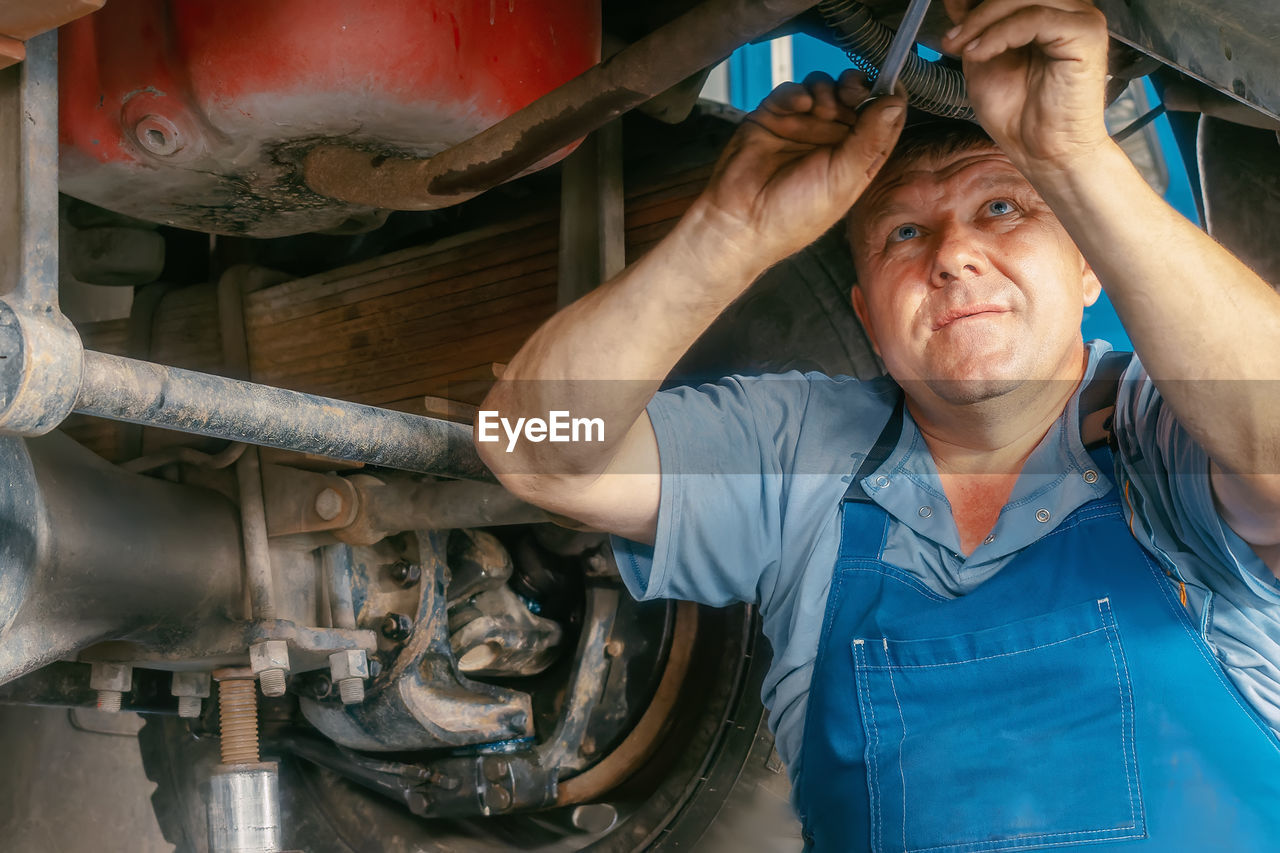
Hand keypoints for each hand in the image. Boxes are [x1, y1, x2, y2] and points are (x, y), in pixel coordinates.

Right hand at [689, 70, 905, 276]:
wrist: (741, 221)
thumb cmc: (792, 216)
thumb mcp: (843, 180)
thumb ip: (870, 139)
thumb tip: (895, 103)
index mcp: (857, 159)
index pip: (884, 119)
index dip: (888, 99)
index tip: (888, 86)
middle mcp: (832, 141)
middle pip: (856, 96)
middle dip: (856, 88)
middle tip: (849, 94)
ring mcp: (804, 127)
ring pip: (825, 88)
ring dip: (826, 91)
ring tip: (818, 111)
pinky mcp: (774, 117)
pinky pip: (792, 91)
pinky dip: (797, 92)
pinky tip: (799, 106)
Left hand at [941, 0, 1110, 170]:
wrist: (1042, 152)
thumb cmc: (1019, 114)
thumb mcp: (982, 60)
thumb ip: (974, 28)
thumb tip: (957, 2)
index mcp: (1047, 13)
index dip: (978, 2)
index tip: (950, 9)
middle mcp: (1068, 10)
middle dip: (977, 11)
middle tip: (952, 37)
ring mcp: (1080, 20)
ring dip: (983, 20)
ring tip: (963, 47)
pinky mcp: (1085, 35)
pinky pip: (1035, 18)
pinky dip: (999, 34)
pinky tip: (981, 53)